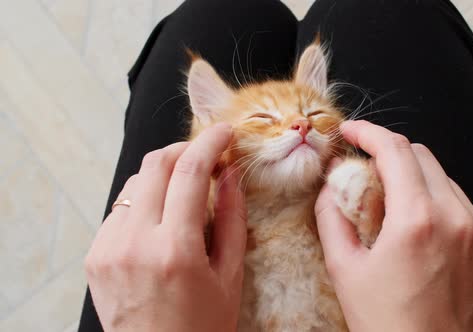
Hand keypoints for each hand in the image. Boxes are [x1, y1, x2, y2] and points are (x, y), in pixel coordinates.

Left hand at [85, 123, 246, 331]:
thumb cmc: (201, 325)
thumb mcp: (229, 275)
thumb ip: (231, 219)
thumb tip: (230, 175)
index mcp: (175, 249)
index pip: (190, 172)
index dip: (209, 143)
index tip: (223, 132)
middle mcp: (135, 243)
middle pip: (155, 165)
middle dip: (183, 149)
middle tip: (205, 155)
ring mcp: (109, 247)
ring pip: (135, 183)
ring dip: (163, 175)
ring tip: (184, 191)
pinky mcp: (95, 254)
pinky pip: (120, 209)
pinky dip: (144, 201)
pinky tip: (160, 219)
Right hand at [315, 120, 472, 331]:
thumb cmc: (384, 321)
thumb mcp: (343, 268)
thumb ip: (331, 214)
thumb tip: (330, 179)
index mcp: (416, 220)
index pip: (395, 150)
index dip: (369, 133)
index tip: (352, 132)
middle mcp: (458, 218)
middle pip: (422, 156)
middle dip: (391, 156)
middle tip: (369, 173)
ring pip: (446, 179)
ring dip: (417, 181)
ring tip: (397, 210)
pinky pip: (466, 206)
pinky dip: (442, 206)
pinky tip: (427, 232)